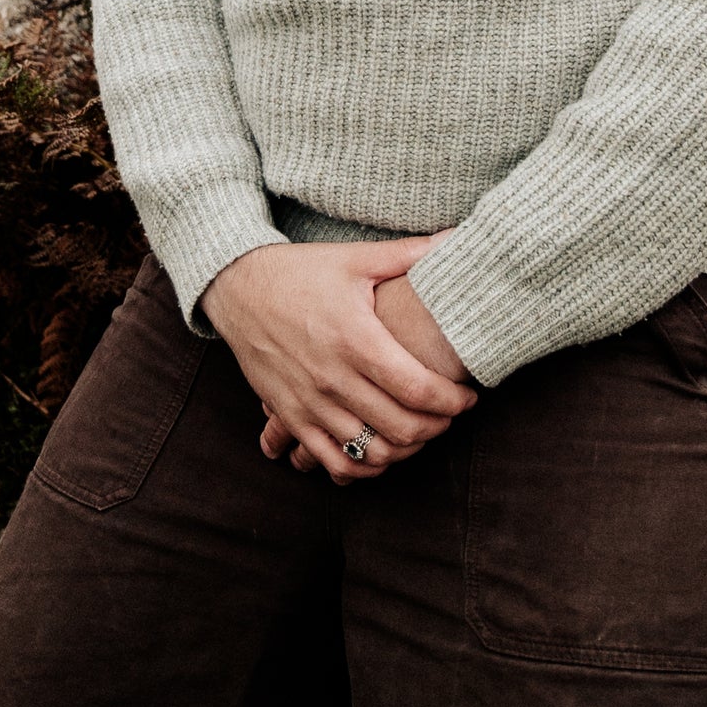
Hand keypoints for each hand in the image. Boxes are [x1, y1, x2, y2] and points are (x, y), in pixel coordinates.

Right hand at [202, 238, 475, 484]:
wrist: (238, 287)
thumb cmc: (302, 271)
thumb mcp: (355, 259)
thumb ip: (408, 254)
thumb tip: (458, 238)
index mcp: (356, 338)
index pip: (418, 388)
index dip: (452, 401)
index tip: (468, 397)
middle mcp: (332, 377)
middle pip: (401, 426)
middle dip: (437, 428)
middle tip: (451, 415)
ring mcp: (308, 402)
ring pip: (370, 451)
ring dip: (406, 449)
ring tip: (422, 431)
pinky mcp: (289, 416)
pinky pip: (331, 461)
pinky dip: (362, 468)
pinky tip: (381, 452)